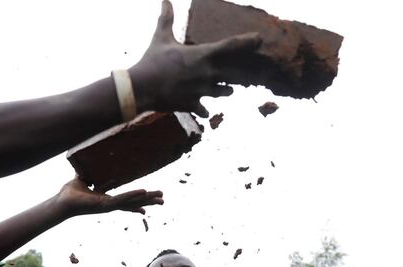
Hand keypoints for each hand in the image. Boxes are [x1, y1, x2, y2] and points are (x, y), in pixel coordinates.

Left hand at [56, 178, 162, 213]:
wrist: (62, 201)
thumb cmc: (69, 193)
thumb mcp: (81, 179)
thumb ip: (85, 174)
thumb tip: (82, 165)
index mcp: (106, 199)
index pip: (126, 201)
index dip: (137, 202)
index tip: (148, 205)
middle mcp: (110, 204)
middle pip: (134, 203)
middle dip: (149, 202)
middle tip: (163, 200)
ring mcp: (109, 206)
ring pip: (132, 202)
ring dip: (147, 200)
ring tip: (160, 199)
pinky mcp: (106, 205)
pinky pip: (123, 200)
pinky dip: (133, 196)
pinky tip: (144, 193)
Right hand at [129, 0, 261, 116]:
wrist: (143, 88)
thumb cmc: (153, 61)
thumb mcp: (161, 37)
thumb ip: (167, 18)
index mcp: (203, 55)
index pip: (231, 46)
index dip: (247, 41)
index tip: (259, 39)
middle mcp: (208, 74)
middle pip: (235, 73)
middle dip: (245, 72)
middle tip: (256, 71)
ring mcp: (202, 91)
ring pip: (224, 92)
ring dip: (227, 90)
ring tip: (229, 90)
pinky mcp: (193, 104)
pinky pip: (204, 109)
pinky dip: (204, 110)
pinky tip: (205, 111)